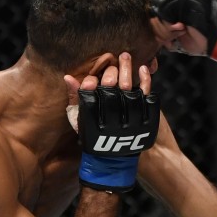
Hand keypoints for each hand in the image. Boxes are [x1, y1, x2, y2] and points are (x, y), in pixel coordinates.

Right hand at [63, 52, 159, 192]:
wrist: (115, 160)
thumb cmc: (94, 136)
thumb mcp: (81, 120)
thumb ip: (76, 98)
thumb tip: (68, 77)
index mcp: (94, 120)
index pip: (92, 96)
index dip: (92, 84)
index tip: (93, 77)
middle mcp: (112, 121)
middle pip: (112, 90)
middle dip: (112, 72)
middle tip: (114, 56)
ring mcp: (131, 121)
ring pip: (130, 91)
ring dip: (128, 71)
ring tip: (125, 56)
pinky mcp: (146, 121)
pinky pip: (147, 98)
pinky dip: (146, 82)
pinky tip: (143, 69)